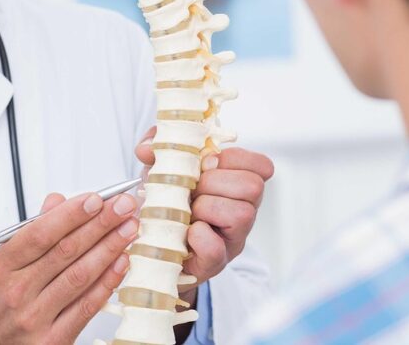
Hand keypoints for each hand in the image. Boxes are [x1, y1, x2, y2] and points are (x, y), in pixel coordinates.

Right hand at [0, 190, 138, 344]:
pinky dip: (107, 282)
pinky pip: (86, 307)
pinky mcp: (54, 339)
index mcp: (2, 266)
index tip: (96, 199)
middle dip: (100, 224)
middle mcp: (17, 292)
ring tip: (129, 228)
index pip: (40, 234)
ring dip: (109, 248)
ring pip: (80, 276)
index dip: (71, 214)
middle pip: (65, 251)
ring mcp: (35, 317)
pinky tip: (121, 262)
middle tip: (123, 206)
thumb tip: (58, 201)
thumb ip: (32, 230)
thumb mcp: (3, 261)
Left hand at [135, 128, 273, 298]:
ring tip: (188, 212)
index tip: (206, 164)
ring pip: (242, 214)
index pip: (261, 166)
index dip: (232, 159)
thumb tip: (147, 148)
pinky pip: (216, 249)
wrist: (153, 243)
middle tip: (192, 190)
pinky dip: (198, 236)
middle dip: (215, 182)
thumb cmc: (166, 201)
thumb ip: (156, 145)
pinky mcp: (215, 263)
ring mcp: (233, 239)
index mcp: (237, 184)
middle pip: (253, 186)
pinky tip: (186, 232)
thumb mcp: (162, 165)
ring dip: (206, 207)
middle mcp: (244, 210)